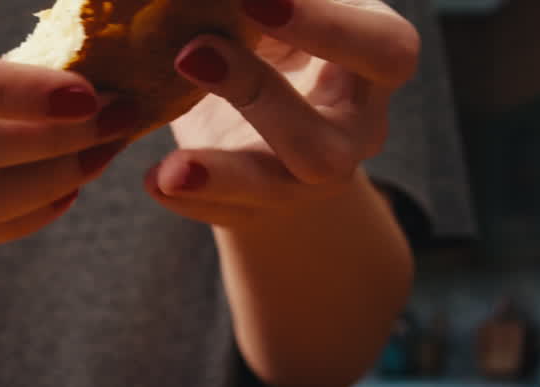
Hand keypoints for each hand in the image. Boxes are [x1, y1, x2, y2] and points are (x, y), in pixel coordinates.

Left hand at [151, 0, 419, 228]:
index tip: (255, 0)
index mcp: (375, 66)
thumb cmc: (280, 39)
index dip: (328, 29)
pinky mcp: (257, 208)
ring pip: (274, 188)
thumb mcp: (278, 15)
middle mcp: (353, 133)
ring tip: (171, 166)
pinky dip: (187, 199)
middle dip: (256, 95)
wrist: (267, 112)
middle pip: (324, 141)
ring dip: (220, 174)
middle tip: (192, 52)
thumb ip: (264, 3)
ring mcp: (307, 180)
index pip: (384, 52)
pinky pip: (225, 213)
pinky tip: (154, 179)